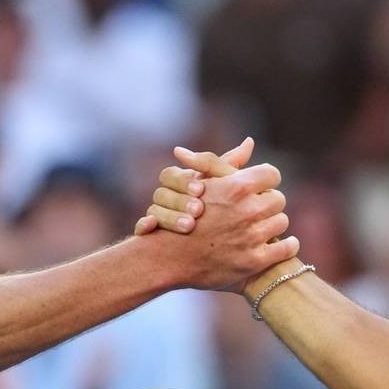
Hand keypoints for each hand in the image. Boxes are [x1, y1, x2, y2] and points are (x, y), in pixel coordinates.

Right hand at [134, 137, 253, 234]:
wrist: (222, 247)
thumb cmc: (226, 211)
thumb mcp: (228, 188)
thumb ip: (232, 167)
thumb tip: (249, 141)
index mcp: (180, 184)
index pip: (170, 174)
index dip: (183, 180)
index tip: (200, 189)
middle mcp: (166, 198)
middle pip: (160, 192)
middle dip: (178, 200)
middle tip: (198, 209)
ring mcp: (157, 217)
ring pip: (152, 210)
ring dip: (168, 216)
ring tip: (188, 225)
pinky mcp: (151, 236)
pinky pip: (140, 228)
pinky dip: (143, 225)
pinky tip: (152, 227)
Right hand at [156, 160, 297, 292]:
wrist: (170, 258)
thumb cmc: (183, 214)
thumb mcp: (202, 182)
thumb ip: (228, 162)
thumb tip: (250, 142)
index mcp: (236, 187)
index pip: (272, 174)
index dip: (264, 182)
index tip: (258, 189)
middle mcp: (247, 211)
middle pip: (278, 199)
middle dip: (267, 203)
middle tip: (256, 210)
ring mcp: (252, 237)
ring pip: (282, 221)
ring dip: (272, 224)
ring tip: (259, 228)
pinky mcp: (255, 261)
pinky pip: (287, 248)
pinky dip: (287, 246)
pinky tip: (280, 245)